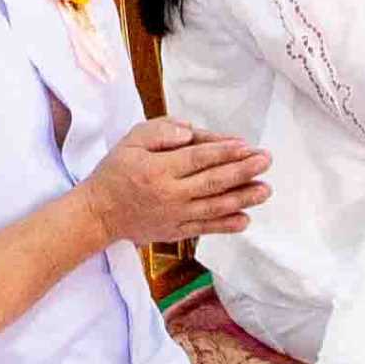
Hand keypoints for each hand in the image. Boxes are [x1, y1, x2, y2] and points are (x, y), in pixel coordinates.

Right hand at [83, 117, 270, 252]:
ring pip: (214, 207)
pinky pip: (205, 228)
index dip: (224, 152)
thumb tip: (189, 132)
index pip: (198, 158)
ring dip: (243, 198)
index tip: (247, 147)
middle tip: (266, 161)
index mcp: (158, 169)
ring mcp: (174, 216)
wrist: (98, 214)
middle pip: (212, 182)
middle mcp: (170, 194)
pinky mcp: (175, 231)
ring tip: (265, 189)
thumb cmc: (115, 172)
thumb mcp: (130, 141)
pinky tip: (245, 219)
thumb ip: (160, 131)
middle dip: (242, 171)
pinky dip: (226, 226)